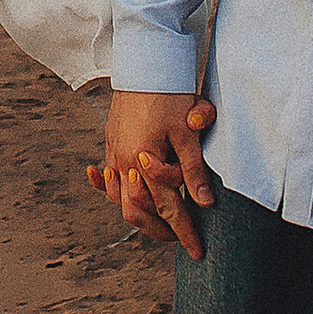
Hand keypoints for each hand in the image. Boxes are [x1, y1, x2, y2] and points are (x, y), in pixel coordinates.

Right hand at [91, 94, 216, 251]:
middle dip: (159, 230)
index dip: (183, 232)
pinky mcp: (111, 141)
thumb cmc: (168, 94)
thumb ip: (193, 169)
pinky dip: (111, 188)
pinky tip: (114, 186)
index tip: (197, 252)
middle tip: (181, 237)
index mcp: (142, 161)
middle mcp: (123, 161)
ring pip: (120, 197)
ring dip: (139, 212)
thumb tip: (204, 202)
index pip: (167, 208)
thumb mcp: (187, 132)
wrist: (144, 61)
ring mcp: (114, 151)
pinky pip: (108, 176)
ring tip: (158, 220)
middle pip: (136, 211)